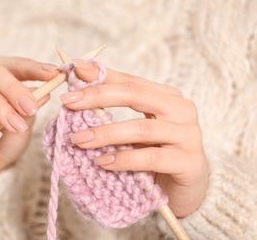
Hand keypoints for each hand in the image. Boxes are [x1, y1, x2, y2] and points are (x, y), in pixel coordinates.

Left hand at [61, 59, 208, 217]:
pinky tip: (102, 162)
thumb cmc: (155, 153)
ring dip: (105, 133)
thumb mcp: (135, 129)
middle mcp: (181, 110)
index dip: (101, 76)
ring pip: (141, 128)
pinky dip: (123, 159)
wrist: (184, 188)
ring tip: (78, 139)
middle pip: (136, 94)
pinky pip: (151, 157)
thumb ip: (114, 111)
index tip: (74, 70)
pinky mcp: (189, 162)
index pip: (130, 81)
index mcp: (167, 96)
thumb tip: (77, 90)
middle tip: (68, 102)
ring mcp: (188, 135)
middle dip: (98, 96)